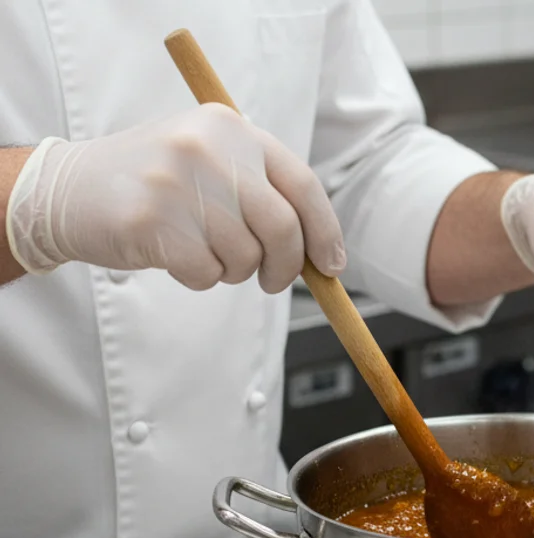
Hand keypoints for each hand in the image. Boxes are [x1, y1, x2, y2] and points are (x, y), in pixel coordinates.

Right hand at [5, 103, 343, 292]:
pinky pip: (207, 273)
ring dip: (233, 271)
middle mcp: (209, 148)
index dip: (324, 231)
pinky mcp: (152, 221)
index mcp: (232, 128)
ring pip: (245, 256)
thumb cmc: (157, 184)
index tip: (332, 265)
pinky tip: (176, 258)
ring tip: (204, 252)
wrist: (69, 188)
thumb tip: (322, 251)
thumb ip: (263, 192)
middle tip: (273, 281)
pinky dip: (200, 278)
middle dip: (287, 266)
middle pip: (283, 227)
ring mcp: (178, 182)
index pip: (303, 185)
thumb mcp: (212, 162)